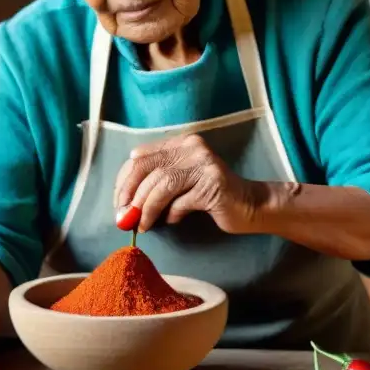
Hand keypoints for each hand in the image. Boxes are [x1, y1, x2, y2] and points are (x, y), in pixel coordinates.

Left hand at [114, 133, 262, 233]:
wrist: (250, 206)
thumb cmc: (209, 197)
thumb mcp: (178, 186)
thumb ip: (155, 186)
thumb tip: (124, 206)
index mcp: (179, 143)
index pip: (140, 157)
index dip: (124, 182)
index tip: (119, 204)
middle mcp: (191, 146)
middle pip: (146, 168)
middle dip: (130, 195)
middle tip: (124, 218)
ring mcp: (203, 163)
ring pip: (161, 184)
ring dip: (147, 209)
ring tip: (143, 226)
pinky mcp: (213, 182)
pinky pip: (180, 201)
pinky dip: (171, 214)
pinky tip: (172, 221)